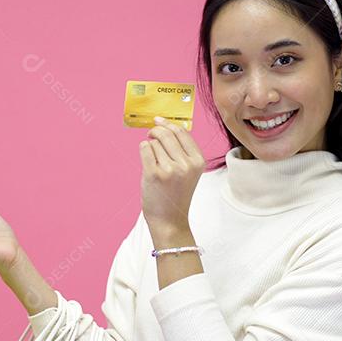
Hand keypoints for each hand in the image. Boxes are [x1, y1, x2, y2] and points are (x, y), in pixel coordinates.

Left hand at [139, 117, 205, 232]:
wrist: (170, 220)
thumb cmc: (176, 194)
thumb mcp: (189, 171)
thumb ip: (182, 150)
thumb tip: (166, 125)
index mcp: (198, 161)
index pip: (182, 132)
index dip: (168, 124)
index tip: (158, 120)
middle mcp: (186, 164)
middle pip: (166, 134)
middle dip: (155, 131)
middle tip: (150, 135)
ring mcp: (170, 169)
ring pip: (154, 142)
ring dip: (150, 146)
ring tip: (154, 162)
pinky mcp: (154, 174)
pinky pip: (145, 149)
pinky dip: (143, 150)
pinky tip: (147, 161)